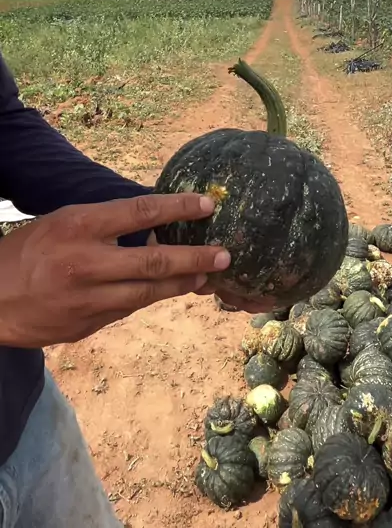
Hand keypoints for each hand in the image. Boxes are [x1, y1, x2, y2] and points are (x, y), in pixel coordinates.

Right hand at [0, 194, 230, 347]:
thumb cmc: (28, 252)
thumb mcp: (62, 222)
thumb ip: (105, 223)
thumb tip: (152, 222)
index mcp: (79, 227)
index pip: (139, 212)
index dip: (177, 208)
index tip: (207, 205)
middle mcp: (86, 263)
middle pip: (153, 261)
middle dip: (194, 257)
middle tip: (224, 254)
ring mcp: (87, 299)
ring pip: (148, 293)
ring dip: (182, 284)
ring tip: (207, 276)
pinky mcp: (87, 325)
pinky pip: (128, 309)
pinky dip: (151, 298)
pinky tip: (171, 291)